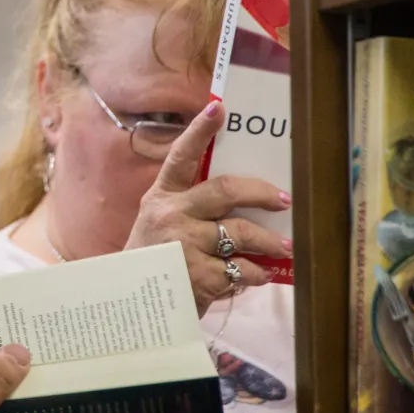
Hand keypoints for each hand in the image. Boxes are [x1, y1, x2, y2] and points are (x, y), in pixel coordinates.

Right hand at [125, 100, 292, 315]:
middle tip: (284, 200)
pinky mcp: (198, 276)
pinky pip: (241, 270)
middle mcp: (170, 216)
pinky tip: (256, 277)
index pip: (180, 158)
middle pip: (224, 191)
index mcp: (160, 198)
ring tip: (285, 249)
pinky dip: (255, 275)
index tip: (218, 108)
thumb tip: (245, 198)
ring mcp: (184, 245)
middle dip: (260, 192)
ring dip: (270, 243)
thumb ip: (191, 209)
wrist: (128, 304)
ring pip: (241, 234)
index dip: (199, 132)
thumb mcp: (160, 225)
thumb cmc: (154, 259)